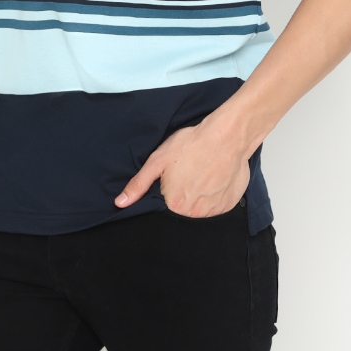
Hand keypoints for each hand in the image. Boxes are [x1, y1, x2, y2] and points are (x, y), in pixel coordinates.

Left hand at [114, 115, 251, 217]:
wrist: (227, 136)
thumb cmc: (191, 145)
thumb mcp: (158, 160)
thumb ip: (138, 184)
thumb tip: (120, 203)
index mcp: (175, 205)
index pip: (165, 208)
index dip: (167, 192)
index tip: (173, 179)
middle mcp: (195, 214)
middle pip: (183, 210)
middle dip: (182, 195)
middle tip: (187, 174)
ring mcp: (214, 211)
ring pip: (200, 209)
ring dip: (199, 196)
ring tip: (201, 174)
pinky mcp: (229, 205)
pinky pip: (217, 206)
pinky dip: (214, 195)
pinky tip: (213, 178)